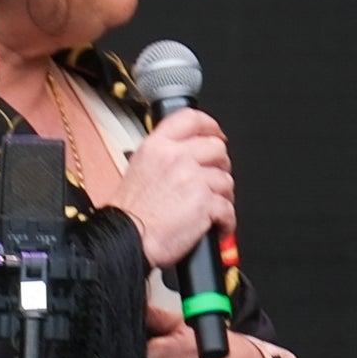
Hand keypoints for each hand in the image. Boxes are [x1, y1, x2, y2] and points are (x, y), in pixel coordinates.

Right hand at [117, 108, 234, 268]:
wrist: (128, 238)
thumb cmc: (130, 213)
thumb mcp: (138, 168)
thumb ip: (164, 156)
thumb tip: (185, 153)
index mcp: (157, 147)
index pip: (190, 118)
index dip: (210, 125)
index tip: (216, 135)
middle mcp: (176, 158)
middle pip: (217, 148)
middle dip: (220, 165)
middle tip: (214, 179)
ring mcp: (193, 179)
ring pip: (226, 180)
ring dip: (223, 196)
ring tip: (210, 208)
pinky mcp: (205, 203)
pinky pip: (228, 208)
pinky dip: (226, 221)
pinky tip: (216, 225)